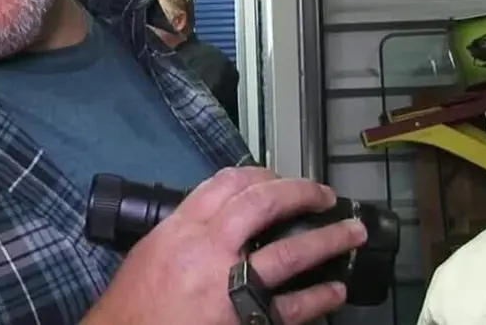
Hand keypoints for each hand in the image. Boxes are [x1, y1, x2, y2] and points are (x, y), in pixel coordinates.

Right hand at [84, 167, 368, 324]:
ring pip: (290, 252)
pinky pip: (291, 307)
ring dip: (328, 240)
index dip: (261, 175)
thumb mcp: (152, 250)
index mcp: (183, 227)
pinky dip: (318, 297)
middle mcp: (209, 248)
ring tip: (352, 233)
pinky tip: (335, 290)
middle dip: (301, 194)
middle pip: (264, 204)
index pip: (226, 184)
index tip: (279, 178)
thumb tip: (221, 216)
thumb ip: (186, 229)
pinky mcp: (243, 320)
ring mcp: (229, 285)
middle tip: (325, 196)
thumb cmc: (133, 302)